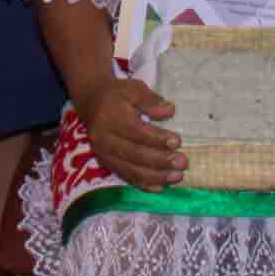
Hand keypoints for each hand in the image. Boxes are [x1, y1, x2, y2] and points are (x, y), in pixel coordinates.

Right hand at [83, 75, 184, 190]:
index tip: (177, 142)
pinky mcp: (105, 163)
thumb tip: (169, 111)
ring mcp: (103, 153)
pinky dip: (143, 184)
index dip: (157, 139)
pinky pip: (125, 176)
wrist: (91, 102)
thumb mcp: (134, 88)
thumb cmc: (117, 95)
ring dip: (156, 176)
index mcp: (111, 118)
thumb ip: (151, 100)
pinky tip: (160, 187)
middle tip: (182, 162)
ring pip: (130, 170)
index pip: (136, 132)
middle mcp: (104, 138)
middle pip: (134, 154)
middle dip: (161, 161)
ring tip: (177, 176)